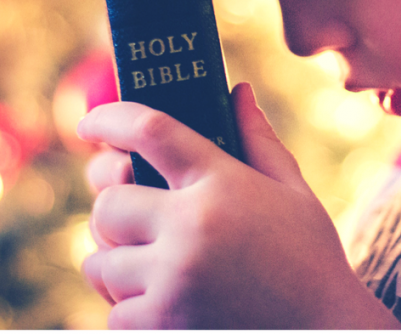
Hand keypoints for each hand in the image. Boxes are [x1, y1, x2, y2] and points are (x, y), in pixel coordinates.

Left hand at [78, 83, 400, 328]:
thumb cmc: (310, 258)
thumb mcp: (292, 190)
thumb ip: (258, 137)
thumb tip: (238, 91)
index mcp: (221, 183)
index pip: (151, 131)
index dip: (111, 118)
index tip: (89, 125)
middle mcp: (190, 229)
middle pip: (108, 203)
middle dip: (114, 205)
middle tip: (132, 210)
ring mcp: (172, 284)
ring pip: (99, 262)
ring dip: (115, 259)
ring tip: (147, 260)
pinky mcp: (162, 329)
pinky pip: (113, 314)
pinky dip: (127, 308)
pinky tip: (160, 300)